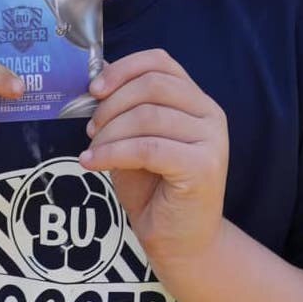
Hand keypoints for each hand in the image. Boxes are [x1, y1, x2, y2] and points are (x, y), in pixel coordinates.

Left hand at [79, 49, 227, 271]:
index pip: (160, 62)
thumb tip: (94, 76)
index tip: (93, 89)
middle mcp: (210, 113)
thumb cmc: (153, 187)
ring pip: (147, 117)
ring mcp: (212, 140)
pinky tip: (92, 163)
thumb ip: (122, 107)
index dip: (122, 69)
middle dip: (111, 104)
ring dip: (109, 133)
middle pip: (151, 86)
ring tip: (92, 151)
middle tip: (90, 130)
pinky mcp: (203, 166)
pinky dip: (112, 153)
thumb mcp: (132, 137)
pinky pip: (148, 148)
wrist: (179, 239)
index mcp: (195, 100)